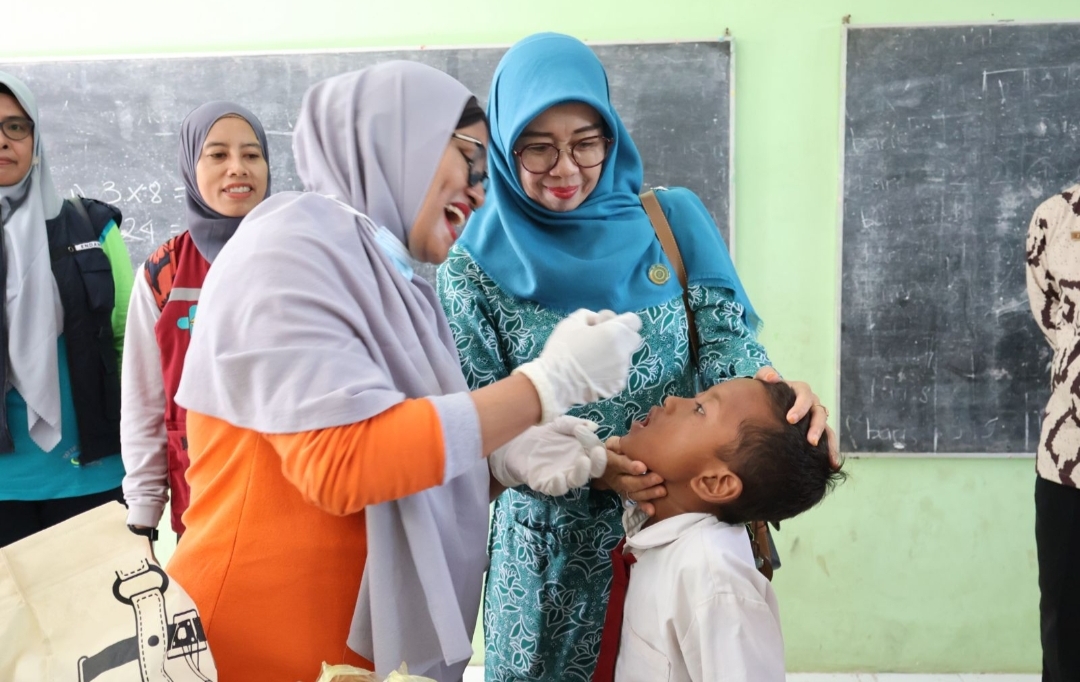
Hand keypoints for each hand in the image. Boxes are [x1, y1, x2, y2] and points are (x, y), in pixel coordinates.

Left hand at [488, 416, 606, 496]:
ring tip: (583, 461)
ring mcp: (561, 476)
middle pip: (593, 470)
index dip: (595, 443)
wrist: (519, 444)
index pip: (596, 451)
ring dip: (582, 473)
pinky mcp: (545, 483)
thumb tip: (593, 427)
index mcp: (583, 452)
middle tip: (597, 451)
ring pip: (576, 481)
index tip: (584, 430)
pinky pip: (555, 489)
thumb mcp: (559, 424)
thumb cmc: (544, 436)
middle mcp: (575, 467)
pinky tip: (559, 477)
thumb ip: (574, 424)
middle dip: (599, 462)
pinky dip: (559, 485)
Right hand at [515, 309, 642, 422]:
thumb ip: (591, 316)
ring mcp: (622, 371)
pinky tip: (592, 374)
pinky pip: (617, 374)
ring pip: (624, 358)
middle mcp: (624, 352)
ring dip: (614, 356)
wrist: (554, 382)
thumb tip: (598, 322)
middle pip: (633, 340)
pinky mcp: (617, 386)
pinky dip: (609, 372)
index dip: (620, 321)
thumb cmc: (562, 348)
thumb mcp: (572, 321)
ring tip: (592, 361)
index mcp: (616, 333)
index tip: (606, 326)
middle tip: (601, 342)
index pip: (634, 321)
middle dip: (621, 338)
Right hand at [597, 436, 666, 515]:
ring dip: (647, 493)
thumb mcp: (614, 443)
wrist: (603, 465)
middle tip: (659, 478)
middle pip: (628, 481)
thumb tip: (636, 430)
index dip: (629, 466)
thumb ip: (623, 442)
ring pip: (633, 493)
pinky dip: (643, 507)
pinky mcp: (627, 495)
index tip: (643, 467)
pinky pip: (635, 502)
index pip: (618, 463)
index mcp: (610, 461)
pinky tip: (652, 510)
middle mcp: (614, 477)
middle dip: (644, 481)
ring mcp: (621, 488)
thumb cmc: (615, 450)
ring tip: (662, 491)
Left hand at [754, 367, 840, 468]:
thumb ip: (765, 375)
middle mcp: (812, 404)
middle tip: (811, 441)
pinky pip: (828, 440)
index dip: (799, 406)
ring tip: (828, 457)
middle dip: (816, 427)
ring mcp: (815, 418)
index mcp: (800, 391)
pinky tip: (833, 465)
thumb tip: (772, 376)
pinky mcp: (817, 431)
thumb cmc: (766, 392)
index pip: (804, 394)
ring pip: (827, 428)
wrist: (768, 403)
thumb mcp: (763, 381)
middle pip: (819, 413)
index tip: (790, 419)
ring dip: (829, 442)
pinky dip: (831, 451)